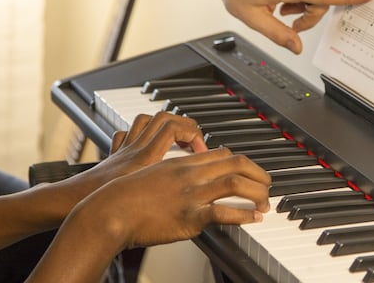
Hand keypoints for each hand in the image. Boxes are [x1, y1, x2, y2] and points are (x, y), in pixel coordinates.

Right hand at [27, 130, 269, 281]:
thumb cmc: (123, 197)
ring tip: (265, 202)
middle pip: (235, 162)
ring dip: (256, 191)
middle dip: (258, 173)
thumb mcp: (151, 176)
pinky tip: (253, 219)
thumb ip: (172, 176)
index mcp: (181, 163)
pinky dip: (243, 214)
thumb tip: (187, 184)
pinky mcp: (188, 216)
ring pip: (235, 182)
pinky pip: (223, 211)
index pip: (222, 153)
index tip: (249, 172)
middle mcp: (190, 174)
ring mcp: (190, 194)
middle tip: (267, 185)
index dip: (241, 162)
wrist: (106, 212)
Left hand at [68, 112, 207, 196]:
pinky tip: (145, 143)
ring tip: (175, 137)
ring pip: (145, 120)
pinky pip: (125, 134)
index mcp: (148, 157)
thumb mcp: (149, 204)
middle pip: (165, 118)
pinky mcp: (114, 156)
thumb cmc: (103, 206)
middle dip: (185, 124)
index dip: (195, 135)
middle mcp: (136, 149)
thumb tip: (198, 200)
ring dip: (164, 123)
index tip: (202, 151)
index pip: (177, 128)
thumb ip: (175, 197)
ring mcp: (124, 150)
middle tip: (194, 141)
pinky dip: (138, 133)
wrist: (70, 204)